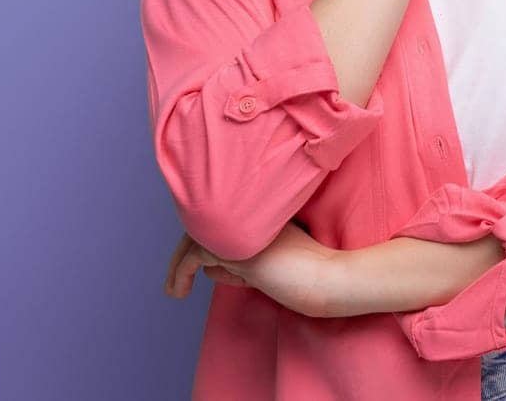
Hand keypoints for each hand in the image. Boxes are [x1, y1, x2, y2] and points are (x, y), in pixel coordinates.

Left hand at [164, 222, 347, 316]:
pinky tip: (179, 290)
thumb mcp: (267, 266)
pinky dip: (181, 272)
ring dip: (178, 266)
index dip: (204, 247)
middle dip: (183, 255)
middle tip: (175, 281)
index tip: (204, 274)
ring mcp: (241, 229)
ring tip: (174, 290)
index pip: (215, 225)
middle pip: (200, 228)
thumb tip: (211, 270)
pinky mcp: (238, 249)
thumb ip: (241, 263)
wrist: (332, 279)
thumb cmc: (308, 276)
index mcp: (253, 216)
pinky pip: (196, 256)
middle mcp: (244, 216)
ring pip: (194, 240)